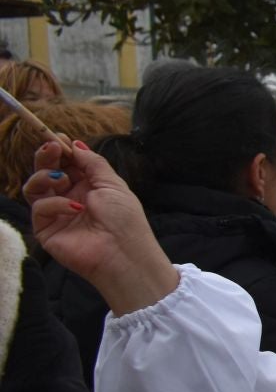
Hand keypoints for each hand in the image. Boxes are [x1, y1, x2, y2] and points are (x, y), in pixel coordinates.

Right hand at [23, 140, 180, 314]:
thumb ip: (93, 163)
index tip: (57, 137)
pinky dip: (55, 203)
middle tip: (51, 147)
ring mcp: (56, 213)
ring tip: (61, 178)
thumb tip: (76, 144)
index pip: (66, 162)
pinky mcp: (45, 229)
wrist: (124, 254)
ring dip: (45, 176)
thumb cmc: (125, 220)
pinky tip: (73, 207)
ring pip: (34, 186)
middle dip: (46, 155)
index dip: (60, 149)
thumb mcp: (113, 185)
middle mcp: (69, 197)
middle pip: (46, 170)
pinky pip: (39, 207)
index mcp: (88, 186)